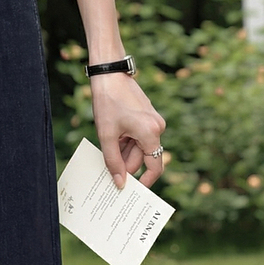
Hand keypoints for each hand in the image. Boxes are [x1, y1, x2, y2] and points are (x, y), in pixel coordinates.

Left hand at [88, 72, 166, 188]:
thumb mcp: (107, 136)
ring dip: (123, 151)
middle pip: (143, 158)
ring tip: (107, 143)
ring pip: (138, 148)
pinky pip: (137, 137)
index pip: (155, 167)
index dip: (145, 182)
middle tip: (106, 165)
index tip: (132, 191)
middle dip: (125, 163)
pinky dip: (125, 141)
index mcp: (151, 133)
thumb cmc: (107, 102)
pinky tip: (112, 137)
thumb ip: (113, 162)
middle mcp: (157, 127)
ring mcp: (153, 121)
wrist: (109, 74)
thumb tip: (120, 183)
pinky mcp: (147, 117)